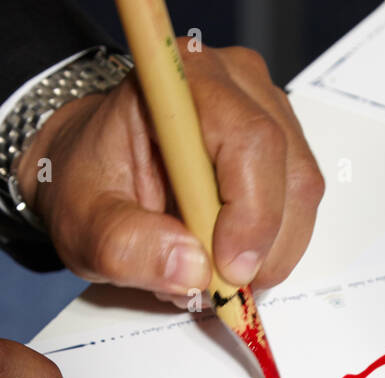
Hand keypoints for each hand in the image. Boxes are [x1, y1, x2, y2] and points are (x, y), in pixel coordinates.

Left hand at [17, 43, 324, 307]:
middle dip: (263, 245)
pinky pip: (298, 205)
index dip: (252, 213)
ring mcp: (268, 110)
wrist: (94, 166)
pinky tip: (226, 252)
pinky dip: (270, 244)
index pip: (250, 141)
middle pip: (289, 172)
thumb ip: (127, 246)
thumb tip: (194, 271)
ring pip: (301, 194)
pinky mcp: (281, 144)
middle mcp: (237, 83)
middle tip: (217, 287)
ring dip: (267, 250)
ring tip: (211, 269)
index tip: (226, 271)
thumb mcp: (84, 223)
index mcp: (182, 82)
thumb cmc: (90, 181)